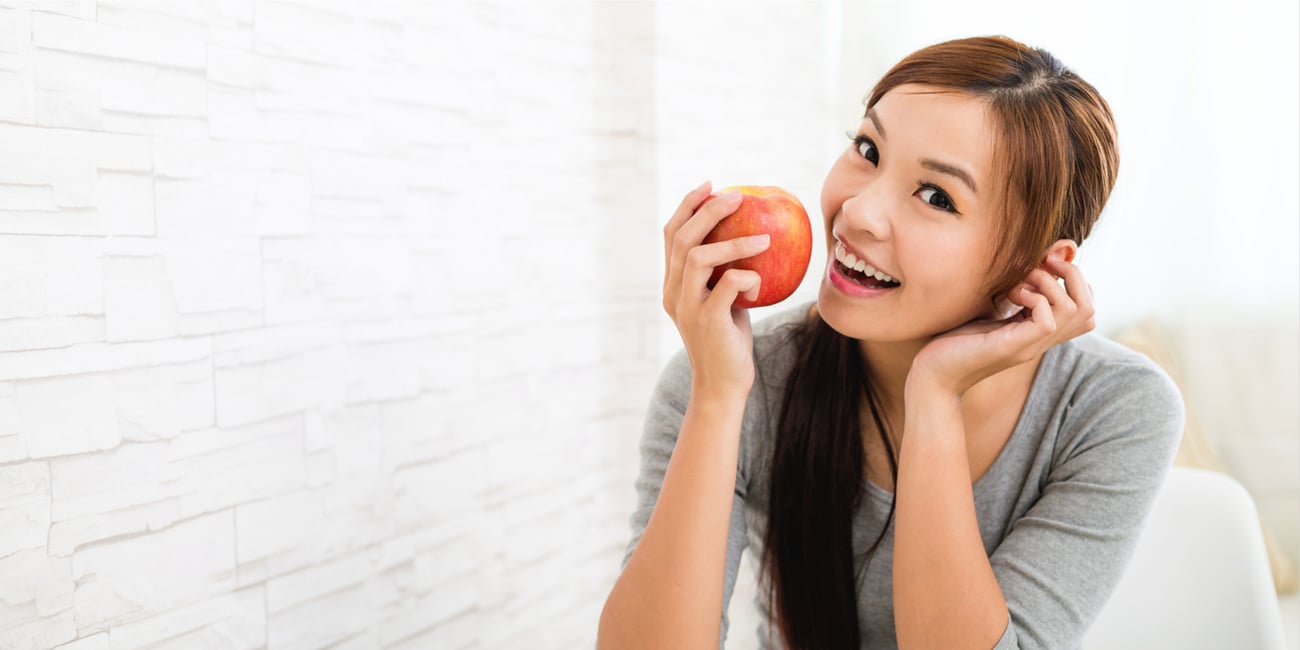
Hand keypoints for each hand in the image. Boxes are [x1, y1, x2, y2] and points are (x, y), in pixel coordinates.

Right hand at [662, 181, 770, 401]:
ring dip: (733, 242)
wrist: (722, 386)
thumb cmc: (729, 341)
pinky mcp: (707, 321)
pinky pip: (726, 285)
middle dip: (708, 211)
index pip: (671, 235)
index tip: (709, 185)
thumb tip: (756, 240)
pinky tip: (761, 282)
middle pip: (682, 238)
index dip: (687, 205)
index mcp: (672, 284)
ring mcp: (687, 306)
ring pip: (698, 257)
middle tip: (737, 196)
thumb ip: (726, 276)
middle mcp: (673, 292)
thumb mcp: (724, 302)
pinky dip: (746, 276)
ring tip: (764, 237)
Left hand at [908, 252, 1095, 398]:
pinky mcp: (1013, 347)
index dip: (1072, 280)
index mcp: (1037, 332)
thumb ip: (1011, 293)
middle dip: (1071, 275)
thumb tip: (1029, 263)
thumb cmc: (954, 342)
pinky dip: (1033, 298)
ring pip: (1076, 311)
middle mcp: (1040, 340)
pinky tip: (1009, 296)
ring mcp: (1029, 345)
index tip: (1042, 266)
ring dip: (1049, 284)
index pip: (1085, 306)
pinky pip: (1048, 321)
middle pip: (1090, 308)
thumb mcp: (989, 311)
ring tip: (1018, 284)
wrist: (933, 375)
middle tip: (1039, 267)